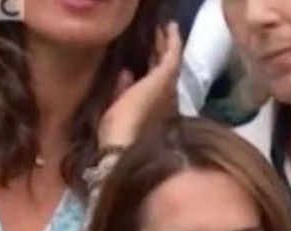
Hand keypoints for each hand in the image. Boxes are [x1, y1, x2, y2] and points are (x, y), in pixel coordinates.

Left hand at [98, 22, 182, 147]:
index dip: (153, 64)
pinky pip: (172, 54)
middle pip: (165, 69)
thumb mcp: (119, 106)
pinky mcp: (165, 78)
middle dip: (161, 52)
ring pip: (171, 61)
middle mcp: (166, 96)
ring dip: (167, 44)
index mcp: (154, 105)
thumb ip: (123, 89)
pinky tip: (170, 29)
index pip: (155, 80)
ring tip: (166, 30)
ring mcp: (167, 87)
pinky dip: (172, 41)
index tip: (149, 52)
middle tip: (160, 35)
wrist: (126, 141)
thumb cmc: (119, 130)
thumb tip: (126, 73)